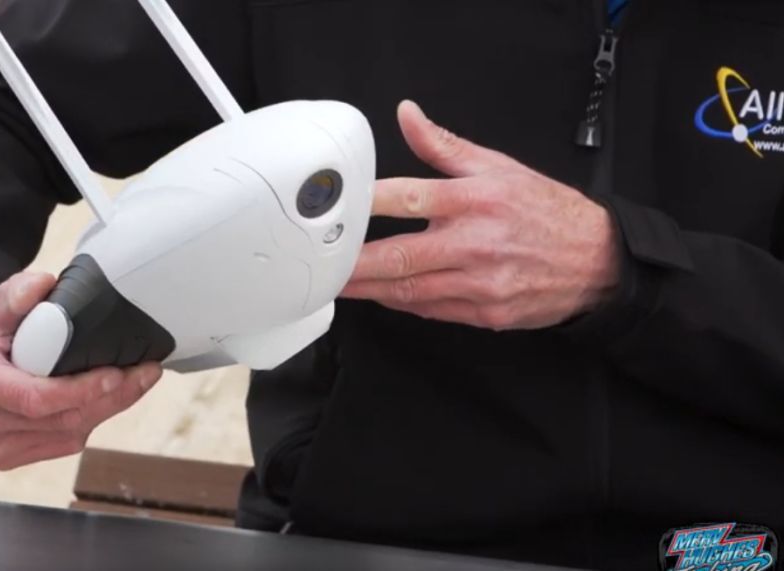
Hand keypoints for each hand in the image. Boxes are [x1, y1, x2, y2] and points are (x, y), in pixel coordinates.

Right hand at [0, 272, 162, 469]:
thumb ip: (13, 293)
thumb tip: (42, 285)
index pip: (36, 399)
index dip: (81, 391)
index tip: (117, 374)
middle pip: (62, 421)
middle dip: (112, 398)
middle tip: (147, 372)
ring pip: (68, 435)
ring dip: (107, 409)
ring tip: (137, 380)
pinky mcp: (8, 455)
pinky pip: (62, 443)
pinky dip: (89, 419)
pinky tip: (109, 397)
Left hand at [342, 101, 620, 330]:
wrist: (597, 262)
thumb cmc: (545, 210)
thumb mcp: (498, 166)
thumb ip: (443, 144)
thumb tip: (406, 114)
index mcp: (474, 200)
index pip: (408, 198)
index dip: (367, 204)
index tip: (337, 208)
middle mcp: (475, 243)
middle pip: (400, 256)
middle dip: (355, 263)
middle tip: (323, 264)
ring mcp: (480, 283)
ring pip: (410, 291)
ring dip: (371, 290)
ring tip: (339, 285)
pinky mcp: (485, 313)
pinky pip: (432, 310)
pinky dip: (403, 303)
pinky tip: (382, 296)